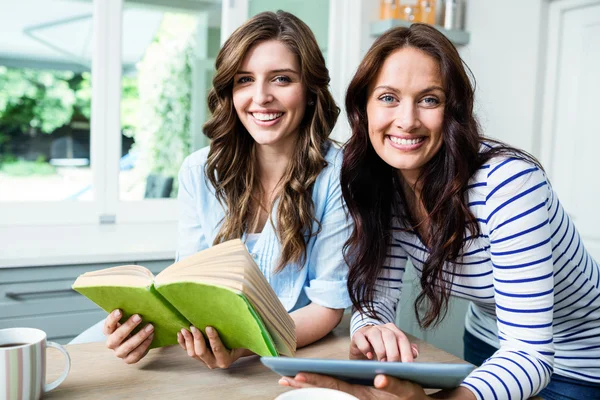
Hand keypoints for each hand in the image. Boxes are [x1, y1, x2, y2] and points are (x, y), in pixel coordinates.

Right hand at [103, 309, 153, 363]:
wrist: (138, 339)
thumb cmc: (133, 325)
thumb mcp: (129, 318)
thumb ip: (130, 311)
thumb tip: (141, 296)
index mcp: (109, 331)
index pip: (108, 326)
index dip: (112, 319)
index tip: (119, 310)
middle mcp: (112, 343)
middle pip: (117, 337)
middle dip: (128, 326)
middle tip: (139, 316)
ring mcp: (119, 352)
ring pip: (127, 347)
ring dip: (139, 336)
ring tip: (150, 326)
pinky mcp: (128, 359)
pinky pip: (135, 355)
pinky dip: (144, 345)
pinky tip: (151, 336)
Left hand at [177, 325, 246, 368]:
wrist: (237, 348)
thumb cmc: (239, 341)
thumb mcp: (240, 338)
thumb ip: (236, 331)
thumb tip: (233, 313)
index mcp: (225, 360)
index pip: (217, 349)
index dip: (213, 338)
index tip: (209, 327)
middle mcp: (214, 363)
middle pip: (201, 352)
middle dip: (197, 339)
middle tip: (194, 326)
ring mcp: (204, 361)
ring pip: (192, 353)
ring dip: (188, 340)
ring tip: (185, 329)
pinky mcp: (198, 357)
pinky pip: (187, 351)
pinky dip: (182, 342)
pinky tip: (180, 334)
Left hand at [279, 373, 428, 399]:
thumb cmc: (413, 396)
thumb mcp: (407, 390)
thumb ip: (393, 384)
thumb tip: (379, 379)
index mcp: (364, 394)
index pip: (335, 386)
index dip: (316, 380)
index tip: (297, 375)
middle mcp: (357, 396)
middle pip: (326, 388)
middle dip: (304, 383)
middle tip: (282, 379)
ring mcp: (357, 395)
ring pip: (328, 389)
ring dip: (310, 384)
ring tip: (290, 380)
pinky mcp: (359, 393)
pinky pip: (336, 389)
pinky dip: (322, 385)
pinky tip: (312, 381)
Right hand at [351, 323, 418, 361]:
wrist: (361, 349)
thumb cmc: (380, 351)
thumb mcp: (393, 352)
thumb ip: (405, 351)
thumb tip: (415, 353)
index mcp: (392, 331)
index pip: (402, 338)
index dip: (406, 351)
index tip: (408, 365)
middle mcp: (381, 328)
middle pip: (389, 336)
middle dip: (393, 352)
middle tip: (393, 365)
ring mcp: (368, 331)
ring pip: (375, 334)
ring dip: (380, 349)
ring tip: (382, 362)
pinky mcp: (357, 335)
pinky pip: (360, 338)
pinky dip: (365, 347)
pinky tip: (368, 356)